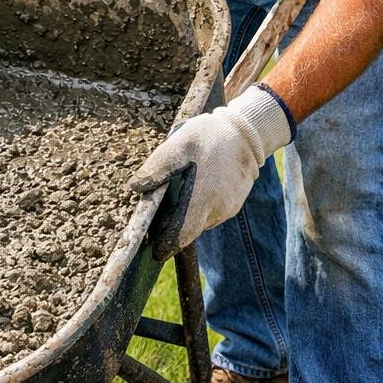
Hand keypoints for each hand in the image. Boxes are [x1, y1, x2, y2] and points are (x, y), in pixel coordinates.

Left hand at [128, 84, 292, 249]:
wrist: (246, 132)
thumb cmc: (210, 136)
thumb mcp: (179, 144)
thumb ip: (157, 168)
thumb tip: (135, 186)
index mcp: (204, 197)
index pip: (183, 235)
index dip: (167, 245)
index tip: (154, 250)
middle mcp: (219, 209)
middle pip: (190, 231)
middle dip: (173, 230)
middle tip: (158, 220)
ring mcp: (229, 208)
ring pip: (200, 223)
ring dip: (187, 218)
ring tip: (176, 200)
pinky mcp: (234, 204)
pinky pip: (211, 215)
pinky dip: (199, 210)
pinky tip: (194, 193)